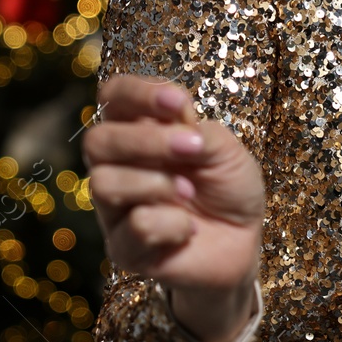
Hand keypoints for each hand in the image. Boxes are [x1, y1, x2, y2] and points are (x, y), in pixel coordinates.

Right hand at [82, 75, 264, 314]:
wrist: (245, 239)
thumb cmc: (229, 186)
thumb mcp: (225, 150)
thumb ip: (196, 129)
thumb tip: (173, 115)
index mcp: (139, 130)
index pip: (114, 97)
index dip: (137, 93)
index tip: (177, 102)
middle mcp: (118, 165)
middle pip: (97, 140)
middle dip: (146, 140)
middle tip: (191, 148)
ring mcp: (116, 208)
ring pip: (103, 183)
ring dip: (156, 183)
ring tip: (189, 191)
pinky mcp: (124, 248)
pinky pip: (134, 226)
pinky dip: (172, 224)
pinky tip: (187, 229)